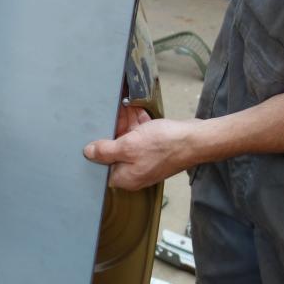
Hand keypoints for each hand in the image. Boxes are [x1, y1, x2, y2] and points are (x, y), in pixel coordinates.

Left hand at [83, 108, 198, 190]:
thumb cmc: (164, 145)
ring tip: (123, 106)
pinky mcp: (157, 149)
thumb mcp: (128, 146)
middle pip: (116, 150)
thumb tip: (88, 153)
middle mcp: (135, 171)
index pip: (103, 165)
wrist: (196, 140)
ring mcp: (147, 160)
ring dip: (126, 122)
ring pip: (130, 140)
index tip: (94, 131)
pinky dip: (139, 123)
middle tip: (109, 112)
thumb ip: (105, 151)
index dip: (98, 148)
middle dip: (113, 129)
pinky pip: (142, 135)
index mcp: (126, 177)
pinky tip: (136, 108)